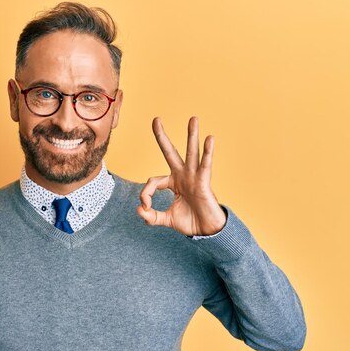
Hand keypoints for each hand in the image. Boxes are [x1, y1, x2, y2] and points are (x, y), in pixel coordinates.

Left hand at [137, 116, 226, 235]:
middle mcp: (182, 175)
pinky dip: (208, 152)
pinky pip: (205, 164)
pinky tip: (210, 138)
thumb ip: (150, 216)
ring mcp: (194, 176)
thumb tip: (139, 210)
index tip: (145, 207)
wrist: (206, 231)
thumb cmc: (189, 222)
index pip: (153, 181)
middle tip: (156, 119)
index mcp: (172, 182)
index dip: (145, 194)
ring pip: (191, 152)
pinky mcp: (204, 181)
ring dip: (192, 135)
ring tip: (193, 119)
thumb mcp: (165, 219)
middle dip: (162, 136)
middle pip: (170, 152)